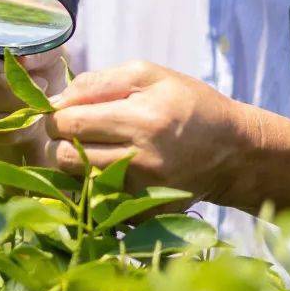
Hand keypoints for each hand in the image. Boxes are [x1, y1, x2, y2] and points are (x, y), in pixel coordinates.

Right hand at [0, 44, 68, 163]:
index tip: (37, 82)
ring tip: (37, 113)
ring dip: (14, 120)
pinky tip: (26, 125)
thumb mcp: (46, 52)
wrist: (35, 89)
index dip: (6, 76)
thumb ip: (39, 53)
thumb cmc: (40, 64)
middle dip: (13, 102)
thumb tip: (24, 60)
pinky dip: (9, 133)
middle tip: (41, 102)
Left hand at [46, 58, 261, 201]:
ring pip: (76, 180)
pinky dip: (97, 184)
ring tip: (96, 147)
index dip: (56, 114)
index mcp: (142, 119)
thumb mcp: (150, 75)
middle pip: (65, 155)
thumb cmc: (188, 104)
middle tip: (75, 130)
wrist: (234, 151)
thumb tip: (56, 100)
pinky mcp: (146, 215)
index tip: (64, 110)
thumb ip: (98, 81)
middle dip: (61, 140)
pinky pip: (98, 200)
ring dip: (76, 163)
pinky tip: (117, 169)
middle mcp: (142, 160)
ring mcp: (144, 192)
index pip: (69, 122)